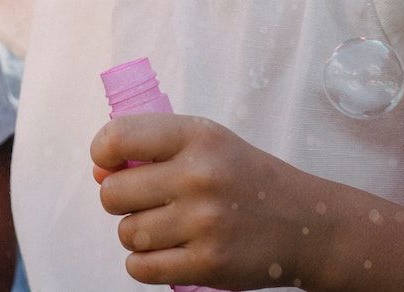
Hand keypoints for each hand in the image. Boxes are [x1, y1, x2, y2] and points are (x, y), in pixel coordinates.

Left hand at [91, 113, 326, 288]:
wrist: (306, 223)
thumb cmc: (243, 178)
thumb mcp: (205, 144)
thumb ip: (149, 150)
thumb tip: (98, 174)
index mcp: (197, 135)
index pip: (117, 138)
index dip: (103, 154)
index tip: (113, 164)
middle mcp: (200, 175)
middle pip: (111, 193)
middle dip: (121, 200)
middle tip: (150, 201)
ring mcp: (205, 222)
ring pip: (126, 233)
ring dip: (138, 234)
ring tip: (168, 227)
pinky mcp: (209, 264)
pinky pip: (140, 268)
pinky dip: (145, 263)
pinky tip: (169, 251)